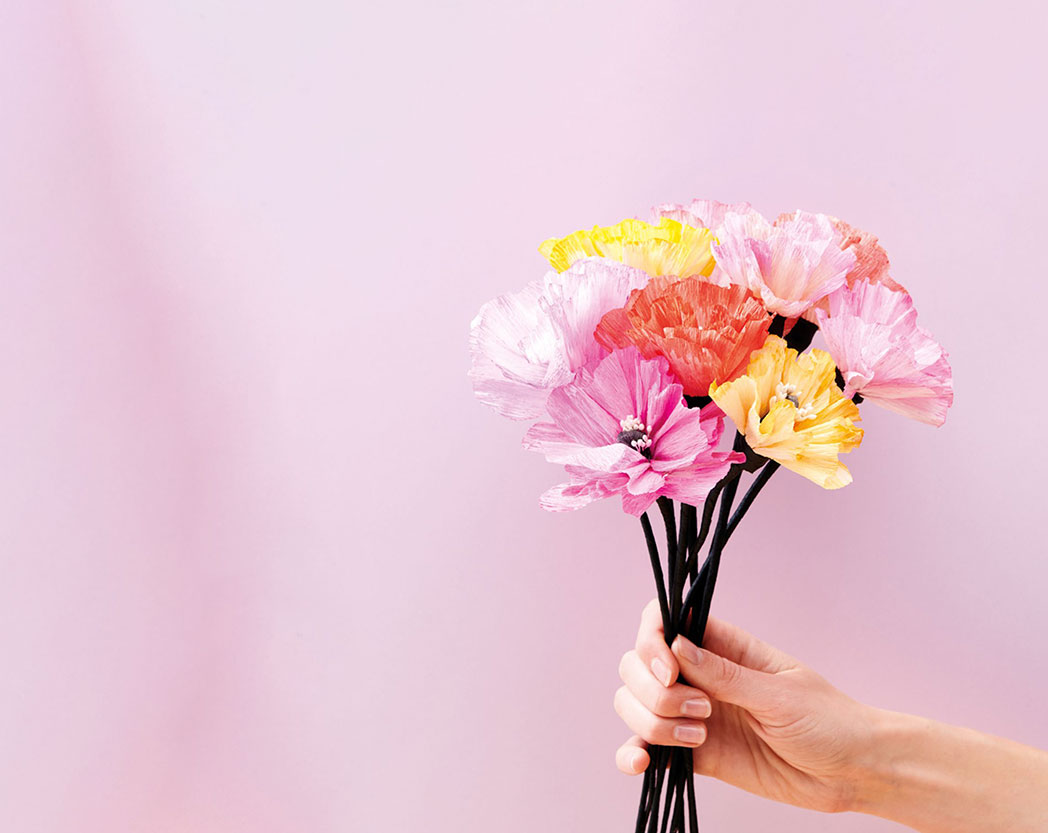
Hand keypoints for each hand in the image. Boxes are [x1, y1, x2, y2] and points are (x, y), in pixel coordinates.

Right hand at [613, 599, 874, 813]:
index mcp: (724, 647)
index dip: (652, 641)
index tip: (669, 670)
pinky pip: (647, 748)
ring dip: (652, 722)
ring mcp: (692, 714)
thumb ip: (726, 675)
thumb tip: (676, 646)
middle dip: (653, 690)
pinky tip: (641, 763)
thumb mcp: (780, 695)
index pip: (665, 622)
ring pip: (635, 704)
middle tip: (701, 711)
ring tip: (698, 738)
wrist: (852, 772)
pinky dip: (633, 753)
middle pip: (638, 664)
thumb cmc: (829, 721)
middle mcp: (700, 676)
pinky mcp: (693, 753)